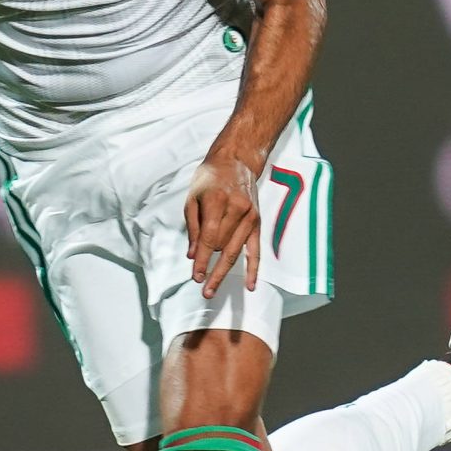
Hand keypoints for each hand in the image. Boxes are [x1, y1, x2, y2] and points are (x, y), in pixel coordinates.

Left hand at [184, 149, 261, 298]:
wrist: (237, 162)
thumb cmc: (211, 178)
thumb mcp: (193, 198)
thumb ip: (193, 227)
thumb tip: (194, 255)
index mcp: (217, 202)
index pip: (209, 239)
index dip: (202, 260)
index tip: (196, 276)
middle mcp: (237, 210)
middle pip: (222, 247)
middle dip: (211, 267)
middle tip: (202, 287)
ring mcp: (250, 217)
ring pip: (235, 251)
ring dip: (223, 271)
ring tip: (212, 288)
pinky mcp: (257, 223)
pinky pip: (256, 250)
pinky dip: (253, 269)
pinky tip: (250, 284)